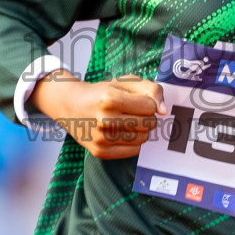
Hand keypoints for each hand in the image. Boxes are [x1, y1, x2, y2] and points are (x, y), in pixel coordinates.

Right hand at [30, 72, 167, 159]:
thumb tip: (164, 111)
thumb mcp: (125, 82)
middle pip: (149, 124)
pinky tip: (120, 133)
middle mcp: (104, 120)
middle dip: (146, 117)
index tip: (136, 101)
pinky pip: (133, 151)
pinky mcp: (100, 152)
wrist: (70, 105)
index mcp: (110, 99)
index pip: (151, 107)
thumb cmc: (102, 92)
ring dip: (140, 131)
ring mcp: (101, 138)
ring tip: (125, 122)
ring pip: (143, 139)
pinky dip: (132, 142)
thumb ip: (151, 89)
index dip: (148, 103)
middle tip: (132, 112)